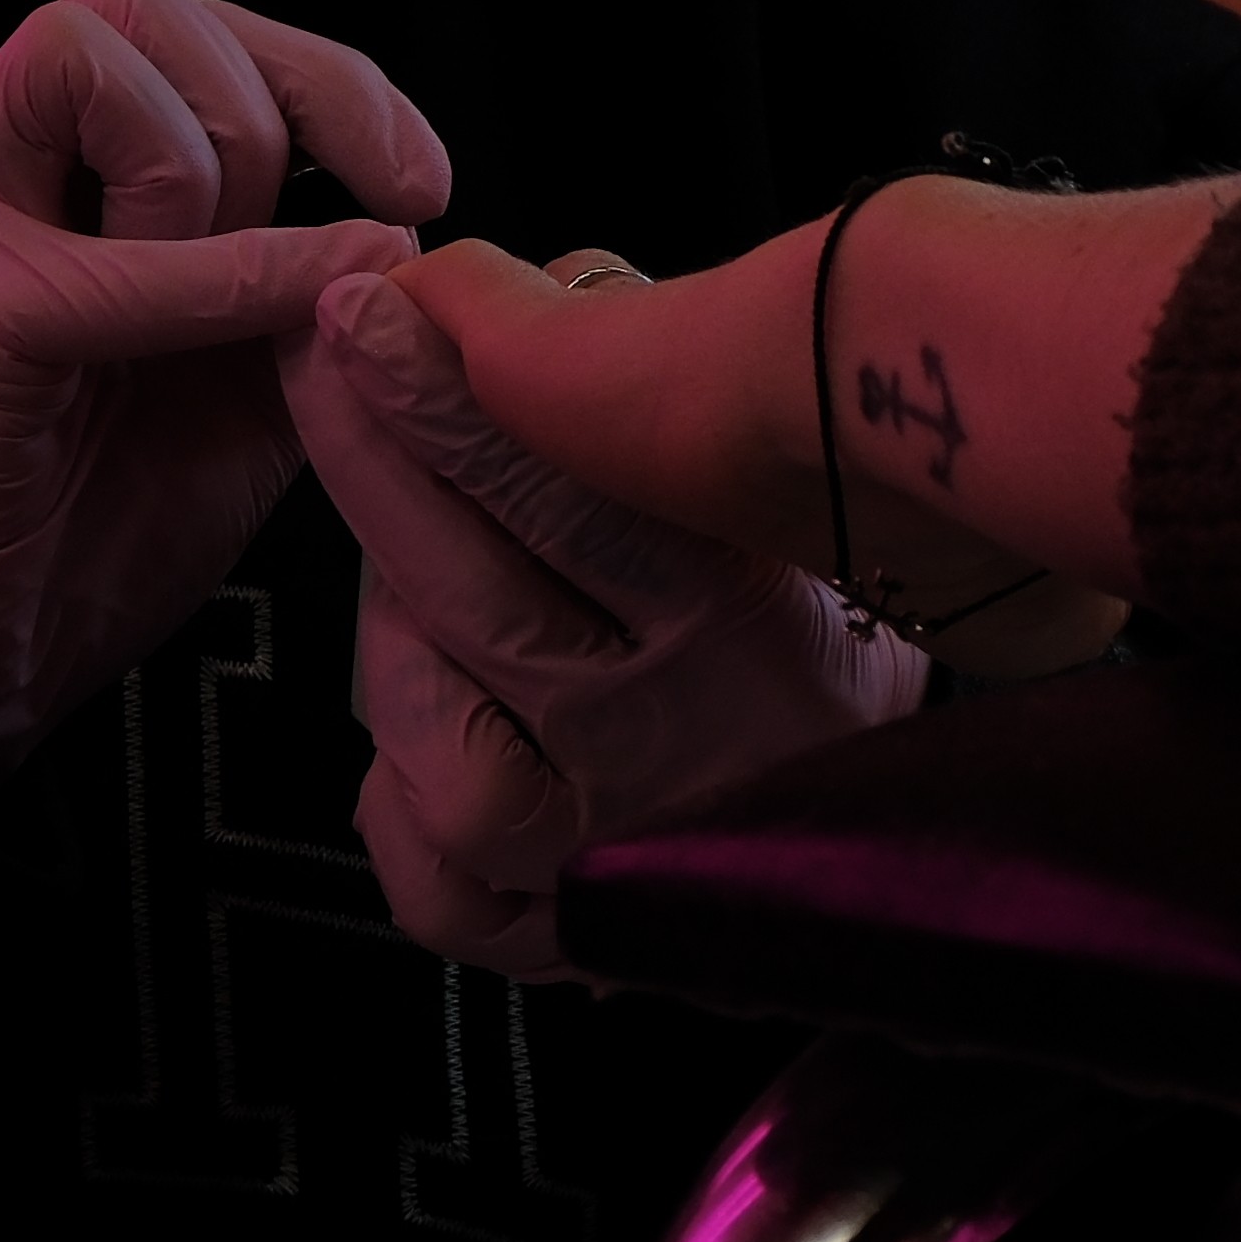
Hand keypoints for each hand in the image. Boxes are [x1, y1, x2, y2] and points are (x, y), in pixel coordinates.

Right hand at [0, 0, 449, 805]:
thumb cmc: (83, 532)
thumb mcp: (242, 393)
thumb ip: (307, 294)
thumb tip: (400, 225)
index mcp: (65, 167)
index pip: (200, 27)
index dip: (332, 78)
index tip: (419, 181)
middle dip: (279, 102)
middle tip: (331, 242)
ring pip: (94, 44)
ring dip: (210, 169)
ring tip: (206, 309)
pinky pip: (109, 247)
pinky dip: (218, 279)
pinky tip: (267, 338)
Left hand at [295, 257, 925, 976]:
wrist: (919, 847)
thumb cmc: (824, 640)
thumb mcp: (784, 517)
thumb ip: (658, 412)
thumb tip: (525, 302)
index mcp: (747, 620)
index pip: (571, 491)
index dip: (450, 391)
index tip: (375, 300)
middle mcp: (672, 738)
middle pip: (472, 586)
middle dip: (374, 450)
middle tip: (321, 350)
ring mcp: (609, 847)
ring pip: (425, 723)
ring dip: (392, 632)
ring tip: (414, 581)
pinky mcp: (560, 942)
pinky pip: (425, 869)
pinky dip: (397, 803)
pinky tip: (423, 743)